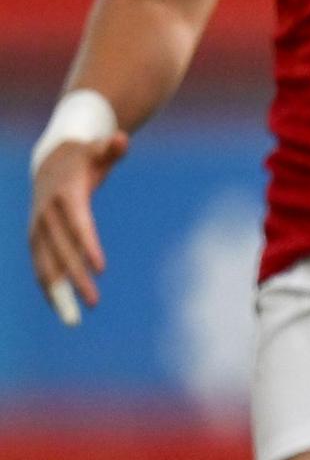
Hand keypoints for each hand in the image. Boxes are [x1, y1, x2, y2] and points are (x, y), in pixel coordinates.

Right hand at [27, 128, 123, 325]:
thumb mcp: (98, 150)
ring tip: (72, 320)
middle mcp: (48, 214)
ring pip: (44, 263)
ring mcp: (38, 226)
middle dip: (76, 278)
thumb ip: (110, 149)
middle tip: (95, 303)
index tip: (100, 269)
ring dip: (57, 292)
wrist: (52, 158)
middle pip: (62, 250)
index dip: (88, 245)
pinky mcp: (36, 236)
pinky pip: (41, 264)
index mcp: (67, 196)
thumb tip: (121, 139)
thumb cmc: (85, 156)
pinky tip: (61, 308)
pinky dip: (48, 286)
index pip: (79, 225)